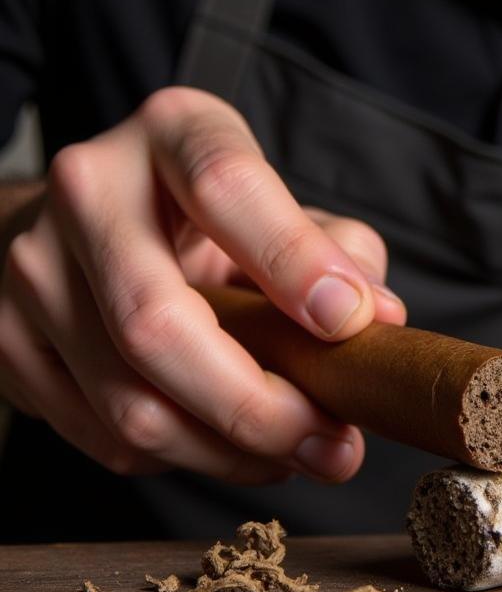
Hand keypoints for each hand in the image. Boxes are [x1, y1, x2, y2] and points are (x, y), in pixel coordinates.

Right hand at [0, 86, 405, 486]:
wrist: (88, 219)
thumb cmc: (210, 214)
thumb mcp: (281, 203)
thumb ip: (337, 250)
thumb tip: (376, 318)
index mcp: (172, 133)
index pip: (226, 189)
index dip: (293, 262)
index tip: (351, 324)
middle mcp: (88, 189)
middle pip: (157, 324)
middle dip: (258, 407)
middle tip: (334, 447)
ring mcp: (32, 268)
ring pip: (128, 402)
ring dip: (229, 452)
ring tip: (297, 454)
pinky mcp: (7, 340)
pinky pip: (101, 436)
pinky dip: (182, 458)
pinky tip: (231, 448)